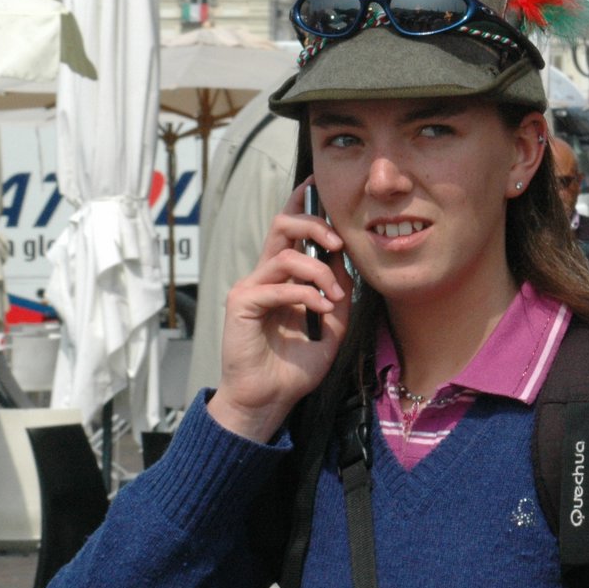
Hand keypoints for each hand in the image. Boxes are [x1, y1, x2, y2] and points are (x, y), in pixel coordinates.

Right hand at [210, 179, 352, 441]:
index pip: (289, 232)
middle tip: (339, 243)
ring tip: (334, 295)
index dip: (301, 205)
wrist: (267, 401)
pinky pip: (277, 286)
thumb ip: (338, 298)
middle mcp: (265, 277)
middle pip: (282, 226)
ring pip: (285, 254)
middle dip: (314, 224)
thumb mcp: (330, 330)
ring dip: (318, 271)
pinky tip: (321, 308)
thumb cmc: (293, 370)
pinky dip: (305, 293)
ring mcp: (250, 288)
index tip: (316, 186)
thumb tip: (346, 268)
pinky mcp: (241, 304)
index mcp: (283, 279)